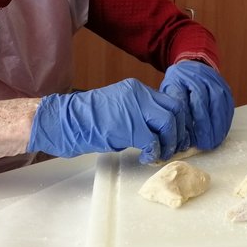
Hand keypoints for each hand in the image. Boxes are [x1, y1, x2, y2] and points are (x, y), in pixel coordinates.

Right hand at [27, 79, 188, 163]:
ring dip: (169, 142)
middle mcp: (140, 94)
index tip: (179, 134)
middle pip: (176, 109)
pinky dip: (154, 151)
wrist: (66, 122)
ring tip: (161, 153)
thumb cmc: (89, 120)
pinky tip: (146, 157)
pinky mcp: (129, 126)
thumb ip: (141, 113)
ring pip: (168, 123)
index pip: (171, 100)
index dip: (179, 119)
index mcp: (138, 89)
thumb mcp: (120, 109)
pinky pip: (153, 140)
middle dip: (179, 131)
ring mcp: (135, 108)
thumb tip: (160, 131)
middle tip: (176, 147)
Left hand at [158, 61, 233, 149]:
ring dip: (218, 124)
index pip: (186, 99)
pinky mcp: (225, 87)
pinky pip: (228, 104)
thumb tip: (178, 133)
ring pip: (219, 103)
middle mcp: (199, 75)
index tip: (192, 137)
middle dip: (207, 125)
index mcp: (181, 77)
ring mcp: (215, 80)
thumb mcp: (168, 93)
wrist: (191, 67)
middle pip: (206, 101)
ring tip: (215, 141)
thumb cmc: (177, 85)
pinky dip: (225, 120)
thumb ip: (173, 109)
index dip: (191, 120)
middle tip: (206, 143)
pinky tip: (221, 132)